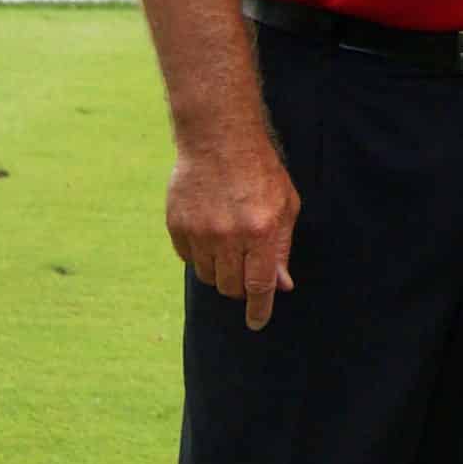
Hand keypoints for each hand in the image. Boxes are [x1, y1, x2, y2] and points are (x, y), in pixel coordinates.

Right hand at [166, 128, 297, 329]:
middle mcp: (228, 236)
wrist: (218, 140)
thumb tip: (281, 285)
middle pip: (230, 287)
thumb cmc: (260, 171)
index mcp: (261, 231)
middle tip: (247, 272)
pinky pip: (188, 259)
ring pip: (208, 276)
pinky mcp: (176, 226)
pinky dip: (201, 256)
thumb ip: (282, 248)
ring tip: (230, 247)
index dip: (259, 309)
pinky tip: (211, 234)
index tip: (257, 323)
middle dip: (241, 287)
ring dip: (221, 272)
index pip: (259, 286)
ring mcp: (199, 232)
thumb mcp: (286, 205)